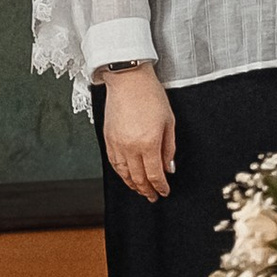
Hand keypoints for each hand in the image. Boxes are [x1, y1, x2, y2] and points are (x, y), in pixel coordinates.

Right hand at [102, 65, 174, 201]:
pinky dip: (121, 174)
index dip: (161, 187)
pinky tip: (127, 177)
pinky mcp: (108, 139)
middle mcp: (130, 147)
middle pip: (138, 178)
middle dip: (147, 190)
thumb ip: (169, 148)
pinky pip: (114, 164)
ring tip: (141, 190)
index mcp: (148, 143)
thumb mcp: (169, 122)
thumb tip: (169, 167)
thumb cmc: (150, 96)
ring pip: (124, 174)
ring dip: (133, 185)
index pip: (155, 175)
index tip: (165, 191)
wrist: (128, 80)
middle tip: (153, 196)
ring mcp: (117, 144)